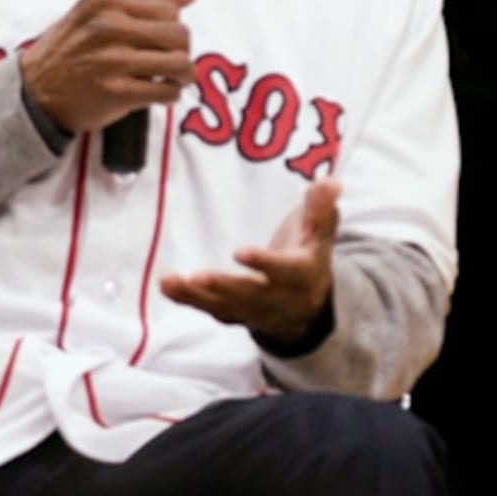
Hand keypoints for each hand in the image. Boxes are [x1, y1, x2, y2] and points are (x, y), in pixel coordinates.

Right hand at [20, 0, 198, 135]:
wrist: (34, 93)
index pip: (167, 7)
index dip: (173, 23)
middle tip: (173, 59)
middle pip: (179, 34)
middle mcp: (109, 26)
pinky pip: (167, 91)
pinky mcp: (118, 92)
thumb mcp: (94, 13)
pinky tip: (161, 93)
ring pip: (179, 63)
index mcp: (104, 0)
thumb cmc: (67, 50)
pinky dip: (171, 94)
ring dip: (183, 73)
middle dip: (182, 49)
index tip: (163, 36)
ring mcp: (113, 60)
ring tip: (174, 77)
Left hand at [159, 179, 339, 344]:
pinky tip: (166, 286)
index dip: (263, 263)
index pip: (283, 270)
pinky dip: (187, 300)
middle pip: (249, 294)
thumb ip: (321, 207)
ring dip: (196, 295)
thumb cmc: (309, 257)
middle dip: (224, 287)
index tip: (239, 253)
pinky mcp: (233, 315)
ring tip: (170, 281)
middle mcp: (277, 297)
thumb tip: (329, 181)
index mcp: (300, 274)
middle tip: (198, 277)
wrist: (306, 307)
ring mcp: (253, 310)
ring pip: (224, 305)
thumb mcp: (320, 233)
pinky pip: (209, 310)